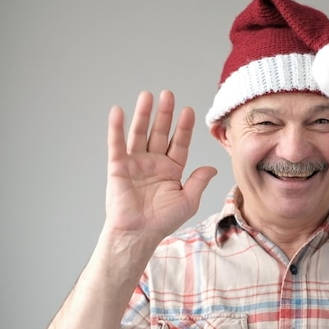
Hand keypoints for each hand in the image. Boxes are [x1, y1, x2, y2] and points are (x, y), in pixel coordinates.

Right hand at [105, 90, 216, 242]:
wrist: (138, 234)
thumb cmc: (162, 221)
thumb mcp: (188, 200)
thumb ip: (199, 181)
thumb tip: (212, 167)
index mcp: (171, 169)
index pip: (180, 143)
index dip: (184, 127)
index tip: (189, 110)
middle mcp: (154, 162)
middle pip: (160, 133)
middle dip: (164, 114)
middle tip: (168, 94)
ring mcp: (136, 163)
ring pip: (140, 133)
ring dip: (143, 115)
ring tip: (147, 96)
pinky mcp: (118, 167)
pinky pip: (117, 144)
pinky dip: (116, 128)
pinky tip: (119, 111)